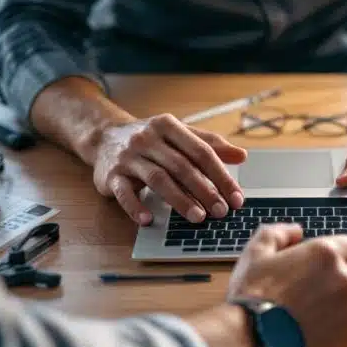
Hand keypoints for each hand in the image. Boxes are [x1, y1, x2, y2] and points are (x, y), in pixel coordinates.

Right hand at [93, 113, 246, 224]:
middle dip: (205, 190)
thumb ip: (209, 144)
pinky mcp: (111, 175)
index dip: (221, 175)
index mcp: (168, 126)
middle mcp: (148, 138)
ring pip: (158, 179)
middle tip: (221, 211)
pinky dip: (135, 207)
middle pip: (182, 166)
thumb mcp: (178, 134)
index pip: (201, 151)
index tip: (236, 197)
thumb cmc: (150, 139)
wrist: (103, 136)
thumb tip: (242, 156)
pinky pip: (124, 193)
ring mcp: (128, 157)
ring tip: (198, 218)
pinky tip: (148, 220)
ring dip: (180, 200)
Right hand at [227, 224, 346, 346]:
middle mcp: (345, 278)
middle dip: (335, 279)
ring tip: (307, 314)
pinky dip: (335, 327)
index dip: (333, 254)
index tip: (317, 265)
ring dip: (336, 303)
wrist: (253, 341)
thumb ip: (279, 233)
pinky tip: (311, 330)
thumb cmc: (254, 295)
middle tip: (307, 291)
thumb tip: (296, 231)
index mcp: (325, 254)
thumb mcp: (256, 253)